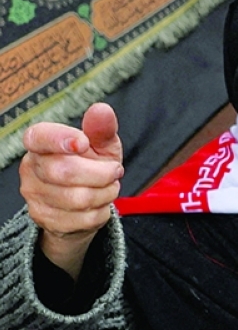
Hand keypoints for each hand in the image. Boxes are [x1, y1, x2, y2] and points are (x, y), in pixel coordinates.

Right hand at [19, 103, 123, 279]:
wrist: (84, 205)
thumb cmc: (91, 167)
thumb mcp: (101, 146)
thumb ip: (101, 129)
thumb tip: (102, 110)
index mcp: (41, 144)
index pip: (39, 138)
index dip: (60, 139)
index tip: (82, 142)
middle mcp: (31, 168)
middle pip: (65, 172)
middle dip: (102, 174)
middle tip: (115, 172)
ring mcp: (35, 196)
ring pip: (78, 198)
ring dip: (106, 194)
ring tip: (109, 188)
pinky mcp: (45, 219)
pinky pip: (84, 219)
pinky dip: (102, 212)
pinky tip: (99, 205)